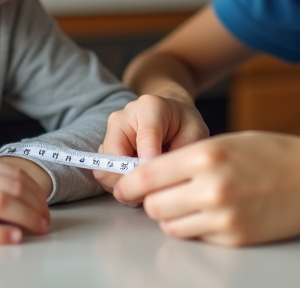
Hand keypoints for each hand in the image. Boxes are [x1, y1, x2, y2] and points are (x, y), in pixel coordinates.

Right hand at [94, 94, 209, 191]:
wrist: (171, 114)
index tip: (159, 181)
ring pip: (105, 170)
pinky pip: (105, 174)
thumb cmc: (184, 124)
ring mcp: (110, 132)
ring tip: (148, 189)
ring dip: (125, 186)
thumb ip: (181, 153)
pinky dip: (121, 185)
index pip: (145, 138)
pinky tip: (140, 185)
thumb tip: (162, 180)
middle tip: (152, 193)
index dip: (150, 164)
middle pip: (114, 158)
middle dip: (132, 181)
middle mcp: (123, 117)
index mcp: (149, 107)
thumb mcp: (194, 133)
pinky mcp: (105, 147)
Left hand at [113, 131, 299, 245]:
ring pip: (171, 225)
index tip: (123, 186)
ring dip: (173, 216)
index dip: (129, 182)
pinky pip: (198, 236)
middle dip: (152, 201)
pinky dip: (198, 227)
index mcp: (206, 155)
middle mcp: (211, 188)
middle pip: (153, 205)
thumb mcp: (228, 142)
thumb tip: (151, 173)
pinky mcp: (234, 238)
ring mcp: (223, 217)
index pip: (147, 175)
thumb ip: (189, 157)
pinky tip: (216, 212)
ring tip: (191, 202)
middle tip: (161, 194)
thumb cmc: (275, 154)